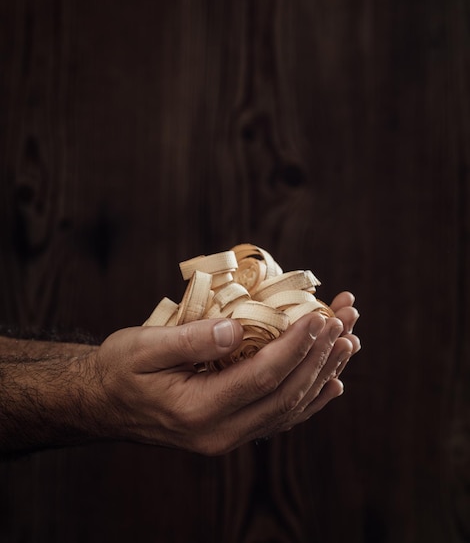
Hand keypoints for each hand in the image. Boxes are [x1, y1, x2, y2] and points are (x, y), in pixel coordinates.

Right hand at [87, 310, 358, 454]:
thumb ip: (191, 338)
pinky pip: (280, 417)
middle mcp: (220, 432)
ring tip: (349, 339)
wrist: (105, 403)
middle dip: (319, 354)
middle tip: (345, 318)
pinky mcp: (233, 430)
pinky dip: (310, 397)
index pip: (261, 377)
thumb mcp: (143, 347)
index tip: (318, 316)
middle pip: (285, 393)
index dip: (294, 346)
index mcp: (197, 410)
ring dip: (323, 371)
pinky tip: (332, 381)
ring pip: (290, 407)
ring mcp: (229, 436)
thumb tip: (238, 328)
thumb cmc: (120, 369)